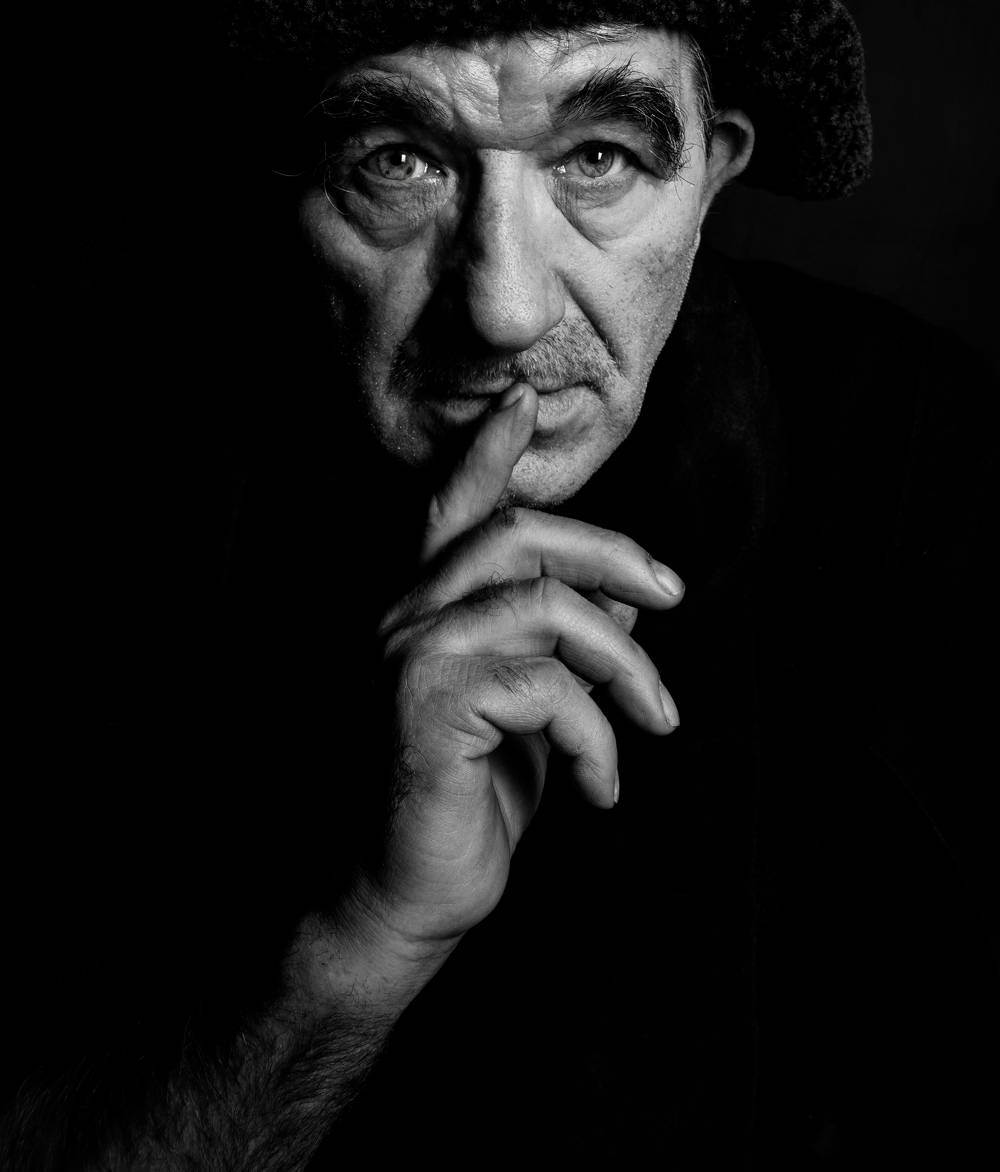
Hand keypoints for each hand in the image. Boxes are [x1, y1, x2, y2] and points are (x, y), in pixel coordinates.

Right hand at [320, 382, 682, 998]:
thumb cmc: (472, 805)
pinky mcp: (427, 703)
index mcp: (427, 611)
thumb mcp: (538, 717)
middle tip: (676, 592)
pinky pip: (547, 687)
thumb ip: (570, 652)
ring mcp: (410, 655)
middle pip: (516, 534)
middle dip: (611, 553)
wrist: (409, 901)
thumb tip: (634, 602)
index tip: (525, 400)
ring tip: (657, 722)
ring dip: (625, 662)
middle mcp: (405, 617)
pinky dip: (598, 738)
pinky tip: (604, 792)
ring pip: (545, 605)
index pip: (453, 509)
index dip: (488, 453)